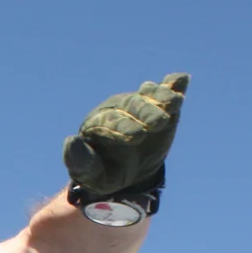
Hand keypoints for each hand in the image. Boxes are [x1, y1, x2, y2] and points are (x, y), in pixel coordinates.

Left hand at [62, 72, 189, 203]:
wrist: (129, 172)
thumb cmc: (105, 173)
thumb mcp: (90, 172)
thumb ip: (79, 159)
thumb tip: (69, 141)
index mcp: (99, 123)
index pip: (110, 120)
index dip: (122, 127)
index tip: (133, 139)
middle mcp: (119, 109)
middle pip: (132, 106)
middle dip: (144, 112)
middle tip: (155, 125)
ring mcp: (139, 105)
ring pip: (149, 96)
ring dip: (161, 98)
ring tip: (173, 103)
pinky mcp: (159, 106)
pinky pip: (166, 91)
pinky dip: (174, 85)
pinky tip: (182, 79)